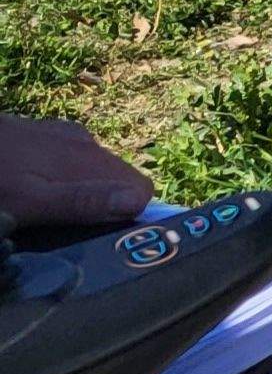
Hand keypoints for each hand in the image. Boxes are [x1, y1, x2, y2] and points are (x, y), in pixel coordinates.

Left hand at [0, 117, 153, 227]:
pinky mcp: (44, 134)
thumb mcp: (29, 201)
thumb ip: (82, 202)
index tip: (100, 239)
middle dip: (101, 209)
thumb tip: (141, 203)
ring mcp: (64, 137)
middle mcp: (86, 144)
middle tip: (64, 232)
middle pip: (117, 184)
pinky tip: (29, 191)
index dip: (127, 217)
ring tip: (42, 216)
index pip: (142, 191)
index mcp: (89, 160)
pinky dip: (58, 181)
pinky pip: (68, 163)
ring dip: (78, 197)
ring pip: (92, 174)